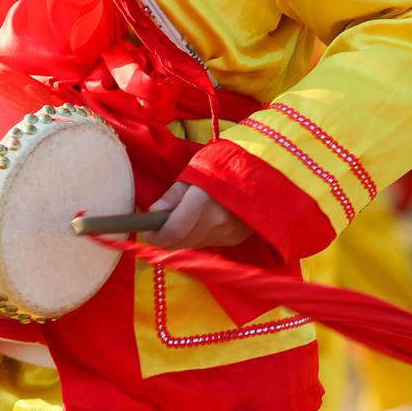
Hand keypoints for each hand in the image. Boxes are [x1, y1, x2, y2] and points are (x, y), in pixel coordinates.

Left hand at [140, 181, 254, 249]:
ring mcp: (228, 233)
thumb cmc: (224, 164)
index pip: (174, 232)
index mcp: (203, 201)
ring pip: (193, 246)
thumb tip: (152, 213)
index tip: (147, 230)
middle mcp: (216, 222)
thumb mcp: (195, 172)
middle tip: (157, 227)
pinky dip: (196, 238)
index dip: (156, 235)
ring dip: (180, 239)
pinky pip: (207, 243)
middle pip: (181, 243)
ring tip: (176, 223)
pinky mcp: (235, 238)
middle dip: (165, 238)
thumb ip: (173, 195)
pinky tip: (197, 224)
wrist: (264, 170)